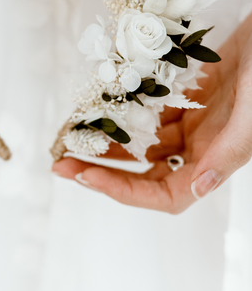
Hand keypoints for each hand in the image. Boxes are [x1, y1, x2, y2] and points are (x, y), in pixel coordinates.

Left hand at [52, 12, 251, 213]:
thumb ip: (230, 151)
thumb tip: (199, 188)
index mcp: (217, 158)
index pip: (164, 195)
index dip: (123, 191)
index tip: (83, 175)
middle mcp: (202, 146)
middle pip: (145, 172)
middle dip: (102, 170)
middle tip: (60, 160)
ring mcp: (194, 121)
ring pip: (143, 142)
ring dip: (109, 143)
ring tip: (71, 135)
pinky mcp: (187, 95)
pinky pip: (149, 111)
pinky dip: (124, 111)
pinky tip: (98, 105)